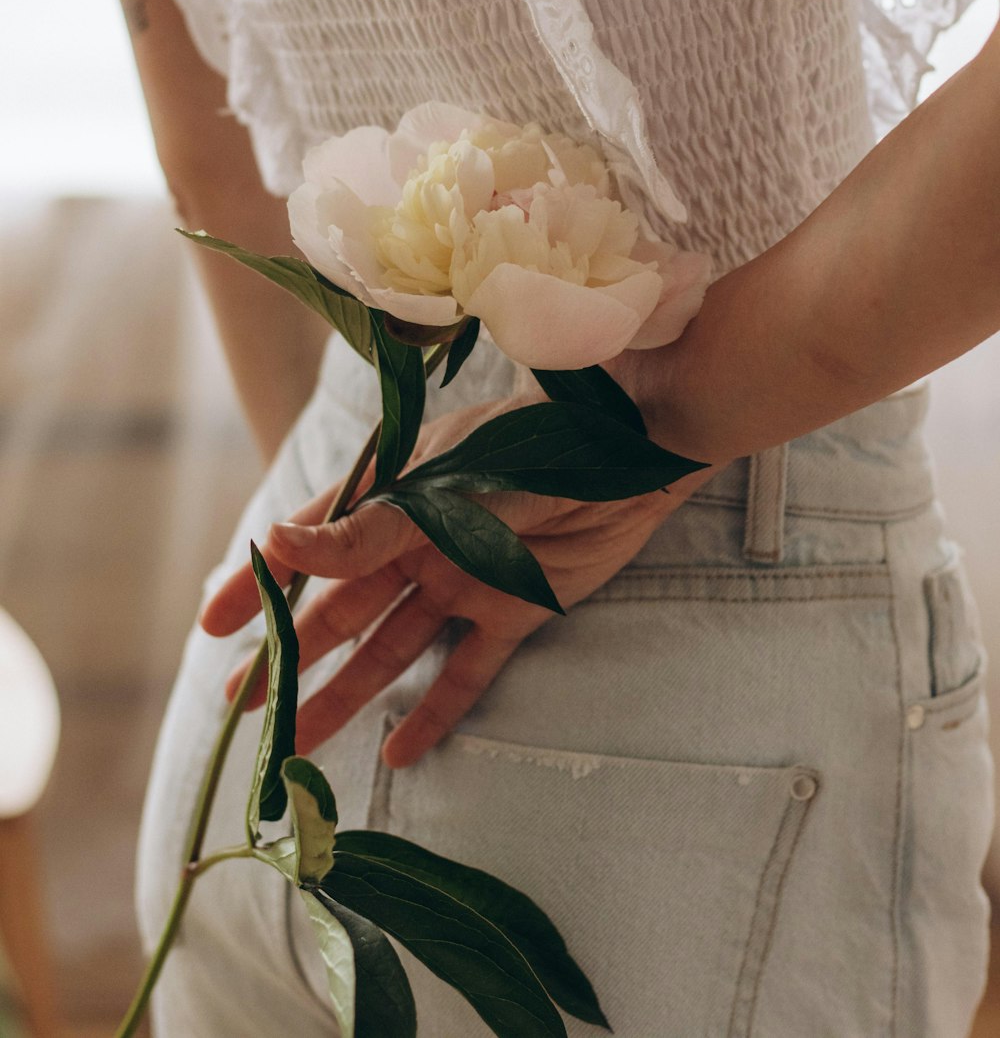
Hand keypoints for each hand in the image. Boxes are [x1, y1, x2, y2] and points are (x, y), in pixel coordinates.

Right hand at [200, 392, 722, 767]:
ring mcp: (465, 578)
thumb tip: (279, 546)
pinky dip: (435, 709)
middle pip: (343, 610)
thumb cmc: (533, 444)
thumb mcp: (444, 484)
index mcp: (394, 496)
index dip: (261, 585)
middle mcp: (421, 541)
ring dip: (348, 694)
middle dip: (292, 657)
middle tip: (245, 710)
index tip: (212, 627)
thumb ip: (369, 527)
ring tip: (301, 746)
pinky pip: (467, 670)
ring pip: (393, 648)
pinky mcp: (516, 609)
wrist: (633, 447)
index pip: (311, 545)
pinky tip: (401, 749)